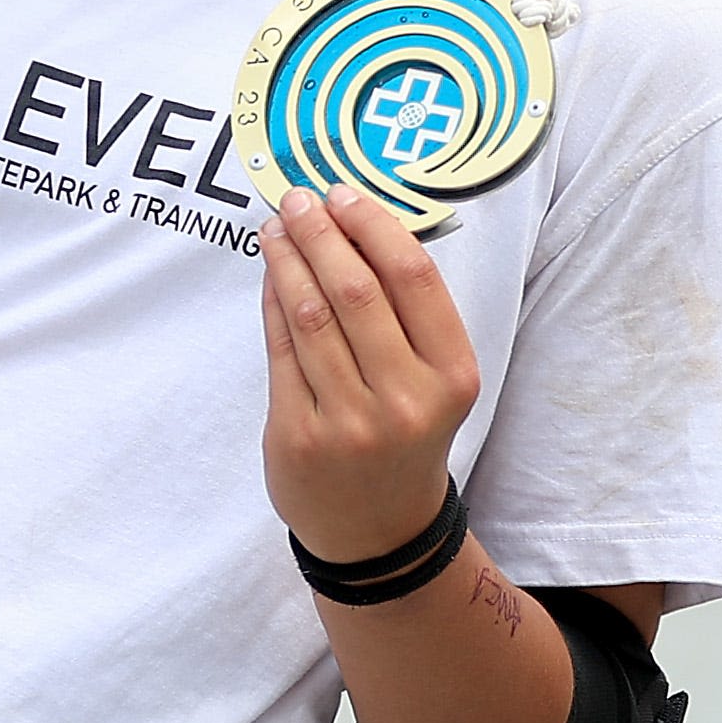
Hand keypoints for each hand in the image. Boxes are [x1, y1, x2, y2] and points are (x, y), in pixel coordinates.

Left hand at [258, 184, 477, 565]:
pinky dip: (271, 301)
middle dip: (320, 232)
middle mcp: (406, 398)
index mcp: (453, 375)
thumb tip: (355, 224)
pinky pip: (280, 349)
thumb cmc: (406, 433)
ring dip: (287, 259)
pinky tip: (269, 273)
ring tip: (276, 228)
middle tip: (297, 199)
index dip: (373, 226)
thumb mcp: (432, 381)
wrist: (379, 529)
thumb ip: (407, 315)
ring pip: (309, 314)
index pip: (413, 278)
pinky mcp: (299, 434)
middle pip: (354, 289)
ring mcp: (350, 420)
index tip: (343, 193)